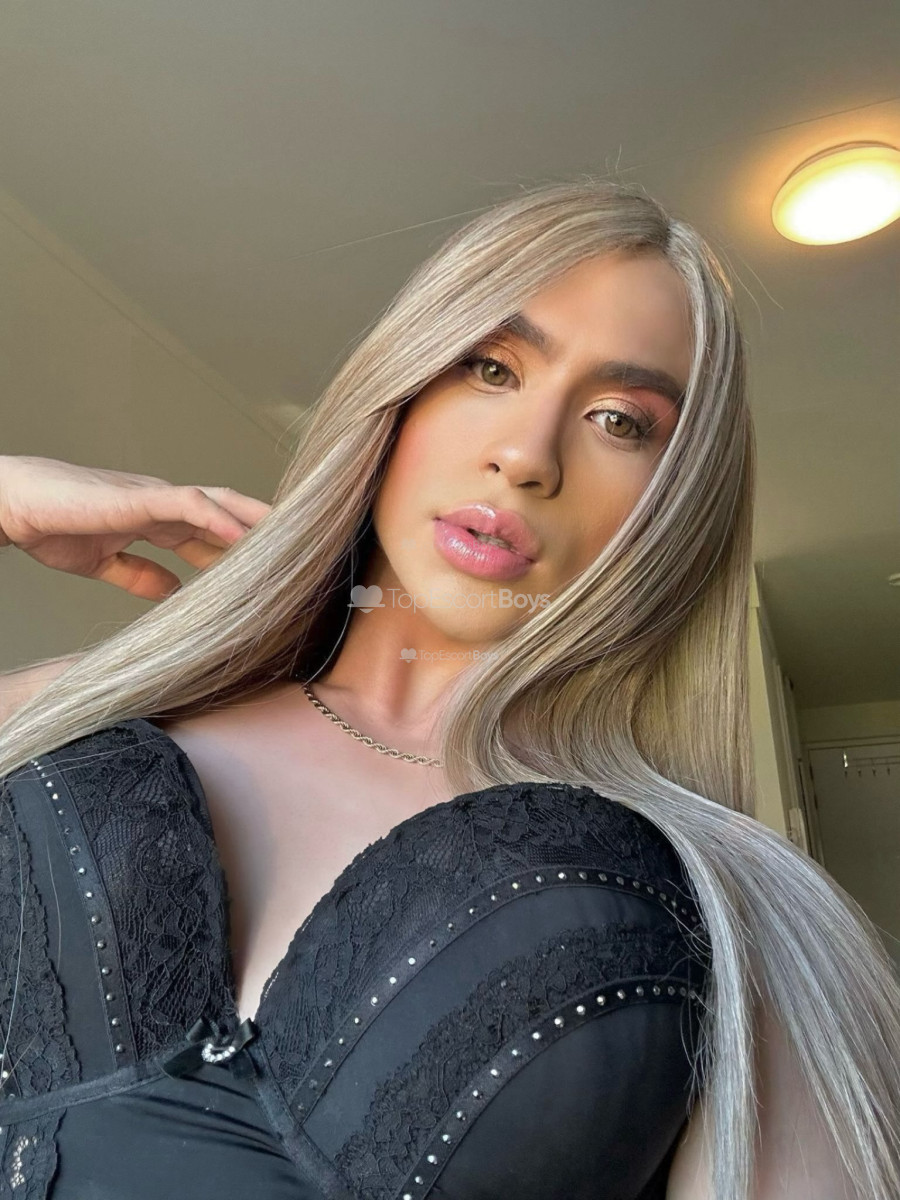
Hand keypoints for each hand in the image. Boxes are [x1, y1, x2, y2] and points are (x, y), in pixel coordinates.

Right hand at [0, 455, 271, 600]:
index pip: (214, 533)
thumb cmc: (53, 526)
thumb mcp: (105, 562)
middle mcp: (164, 505)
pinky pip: (188, 504)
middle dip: (265, 532)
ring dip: (257, 522)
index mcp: (158, 521)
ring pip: (220, 504)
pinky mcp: (139, 498)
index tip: (276, 571)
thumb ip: (139, 575)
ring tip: (292, 540)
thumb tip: (172, 592)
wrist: (14, 508)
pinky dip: (218, 519)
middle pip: (230, 515)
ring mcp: (154, 497)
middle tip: (305, 551)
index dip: (245, 550)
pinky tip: (243, 537)